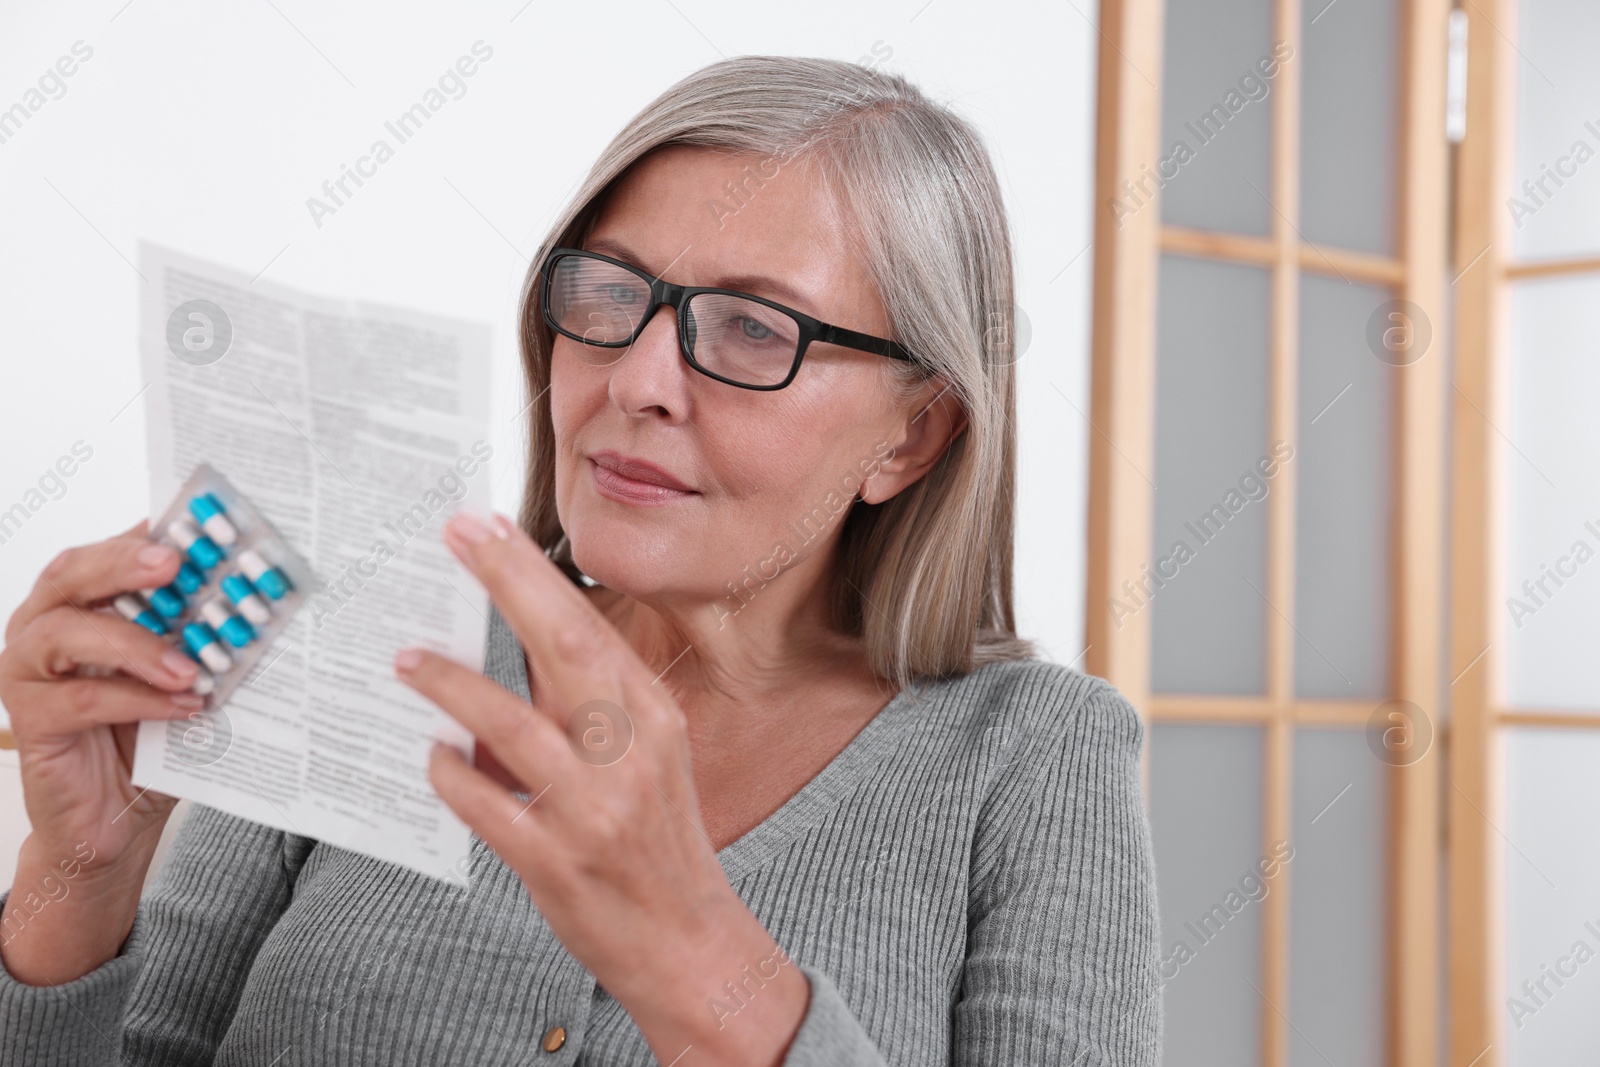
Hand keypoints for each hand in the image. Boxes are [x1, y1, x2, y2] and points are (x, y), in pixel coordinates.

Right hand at [0, 520, 203, 982]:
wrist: (118, 819)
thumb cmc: (152, 734)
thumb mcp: (189, 672)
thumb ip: (207, 633)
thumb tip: (267, 595)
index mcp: (86, 600)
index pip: (114, 547)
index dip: (152, 529)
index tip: (201, 522)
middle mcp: (47, 624)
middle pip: (71, 572)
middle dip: (124, 561)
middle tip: (174, 563)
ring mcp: (29, 670)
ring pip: (66, 631)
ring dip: (135, 643)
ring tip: (190, 666)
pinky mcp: (31, 719)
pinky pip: (79, 698)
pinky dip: (136, 699)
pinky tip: (183, 706)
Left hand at [395, 510, 809, 1066]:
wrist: (684, 937)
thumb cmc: (655, 837)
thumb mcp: (645, 755)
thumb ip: (590, 702)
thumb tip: (519, 644)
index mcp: (650, 717)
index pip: (588, 626)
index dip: (532, 572)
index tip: (489, 528)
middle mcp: (630, 753)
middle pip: (564, 647)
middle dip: (507, 583)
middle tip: (458, 538)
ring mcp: (594, 809)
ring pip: (513, 725)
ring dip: (452, 684)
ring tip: (407, 660)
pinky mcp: (556, 861)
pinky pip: (489, 806)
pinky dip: (453, 776)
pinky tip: (433, 758)